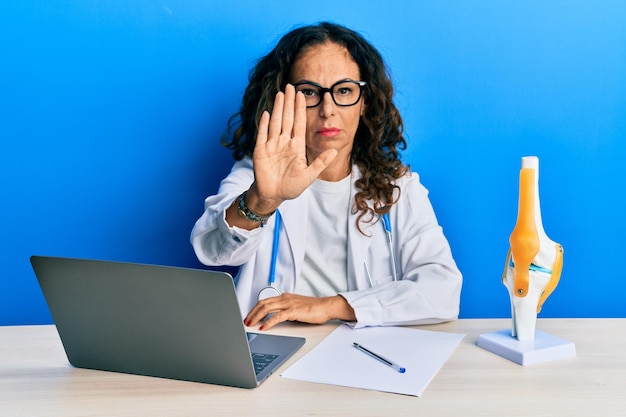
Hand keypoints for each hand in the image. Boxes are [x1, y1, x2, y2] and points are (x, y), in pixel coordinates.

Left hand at [243, 293, 355, 329]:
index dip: (254, 309)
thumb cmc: (313, 308)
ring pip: (267, 308)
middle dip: (251, 313)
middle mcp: (284, 298)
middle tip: (245, 321)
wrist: (326, 307)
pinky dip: (268, 322)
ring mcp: (288, 304)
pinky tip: (263, 327)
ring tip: (250, 324)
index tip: (248, 316)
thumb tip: (274, 319)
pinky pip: (277, 316)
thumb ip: (285, 311)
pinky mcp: (293, 311)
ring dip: (256, 317)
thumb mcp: (295, 307)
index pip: (264, 301)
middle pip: (262, 303)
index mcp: (284, 297)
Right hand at [251, 84, 337, 211]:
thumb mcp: (309, 176)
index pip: (299, 123)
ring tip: (280, 94)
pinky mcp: (260, 150)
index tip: (302, 95)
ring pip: (276, 122)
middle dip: (289, 102)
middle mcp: (284, 142)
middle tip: (290, 85)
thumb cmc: (291, 187)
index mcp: (296, 146)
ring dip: (278, 108)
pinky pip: (263, 134)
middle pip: (287, 118)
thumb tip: (334, 151)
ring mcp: (272, 145)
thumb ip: (320, 163)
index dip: (301, 109)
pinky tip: (267, 112)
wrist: (273, 195)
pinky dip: (264, 124)